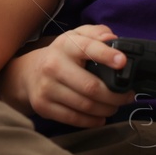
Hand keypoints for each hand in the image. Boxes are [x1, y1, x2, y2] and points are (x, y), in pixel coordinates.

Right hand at [5, 24, 134, 127]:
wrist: (29, 73)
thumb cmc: (62, 55)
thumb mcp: (77, 37)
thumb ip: (97, 33)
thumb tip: (113, 40)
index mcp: (65, 45)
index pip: (86, 48)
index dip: (106, 55)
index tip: (123, 62)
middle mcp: (53, 66)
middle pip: (90, 86)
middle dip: (115, 95)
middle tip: (126, 96)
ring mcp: (46, 88)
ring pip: (85, 105)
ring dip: (107, 109)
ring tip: (114, 106)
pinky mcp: (43, 106)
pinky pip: (74, 119)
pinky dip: (93, 121)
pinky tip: (100, 117)